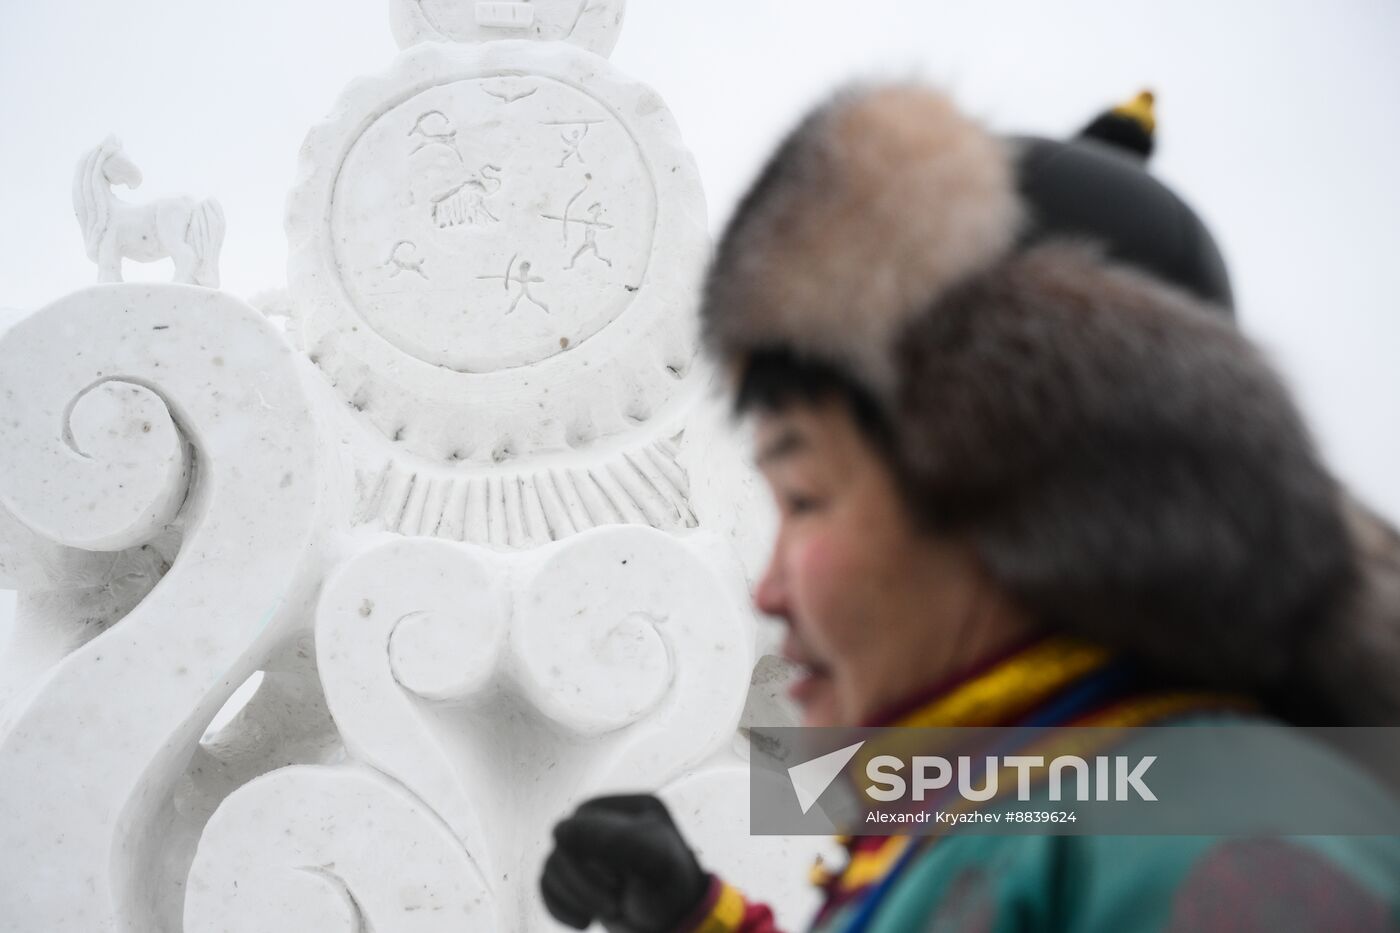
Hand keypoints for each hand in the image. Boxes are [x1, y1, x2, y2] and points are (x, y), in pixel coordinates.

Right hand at [541, 794, 709, 932]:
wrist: (677, 924)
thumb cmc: (672, 890)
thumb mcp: (653, 860)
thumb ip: (613, 838)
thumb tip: (558, 830)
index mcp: (630, 808)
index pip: (581, 820)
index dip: (588, 855)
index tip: (618, 883)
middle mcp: (608, 823)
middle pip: (562, 844)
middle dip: (581, 883)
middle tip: (613, 907)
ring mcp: (592, 849)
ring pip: (552, 864)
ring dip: (573, 896)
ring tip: (608, 912)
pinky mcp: (580, 874)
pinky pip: (546, 883)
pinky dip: (558, 906)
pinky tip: (584, 922)